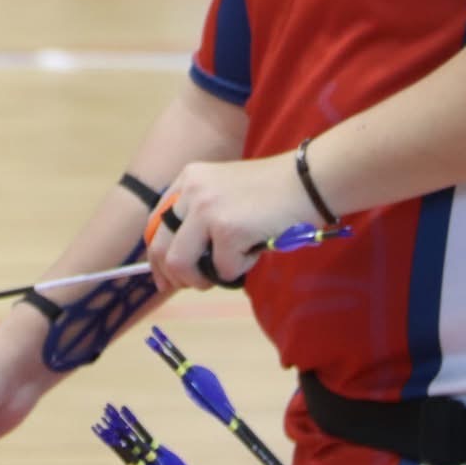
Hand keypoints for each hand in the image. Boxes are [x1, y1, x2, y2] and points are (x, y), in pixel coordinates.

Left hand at [147, 153, 308, 291]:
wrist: (310, 181)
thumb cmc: (273, 192)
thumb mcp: (225, 192)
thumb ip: (200, 216)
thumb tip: (179, 263)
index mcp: (188, 178)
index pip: (155, 224)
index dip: (157, 257)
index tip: (165, 278)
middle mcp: (191, 190)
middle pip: (161, 248)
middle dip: (175, 276)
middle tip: (195, 286)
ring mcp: (207, 209)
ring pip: (182, 264)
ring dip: (203, 278)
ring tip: (228, 268)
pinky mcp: (227, 229)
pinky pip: (223, 270)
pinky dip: (240, 270)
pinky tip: (256, 249)